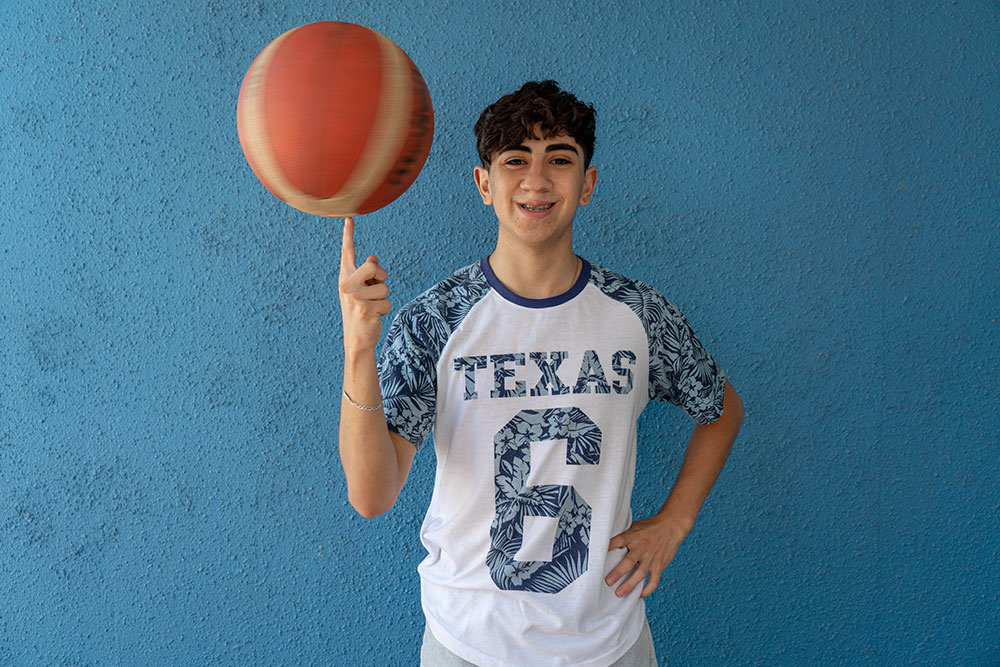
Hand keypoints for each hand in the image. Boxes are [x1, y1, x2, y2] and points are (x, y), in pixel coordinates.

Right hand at [339, 217, 390, 353]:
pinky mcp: (364, 309)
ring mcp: (354, 297)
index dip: (348, 235)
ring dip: (383, 299)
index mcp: (345, 277)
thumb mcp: (361, 291)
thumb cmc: (361, 311)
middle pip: (374, 266)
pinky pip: (387, 303)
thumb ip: (366, 274)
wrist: (356, 339)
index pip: (347, 252)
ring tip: (371, 308)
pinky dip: (385, 311)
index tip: (349, 218)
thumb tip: (373, 258)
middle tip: (375, 290)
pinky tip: (374, 317)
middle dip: (381, 277)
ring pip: (384, 288)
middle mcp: (346, 285)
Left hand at [606, 514, 689, 597]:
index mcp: (632, 536)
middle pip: (628, 562)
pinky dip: (647, 589)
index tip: (598, 555)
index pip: (618, 541)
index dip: (608, 547)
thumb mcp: (634, 526)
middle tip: (607, 581)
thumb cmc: (649, 527)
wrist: (671, 527)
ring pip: (640, 574)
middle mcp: (641, 548)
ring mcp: (651, 558)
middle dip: (617, 572)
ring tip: (619, 593)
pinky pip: (654, 580)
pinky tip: (639, 595)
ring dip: (629, 585)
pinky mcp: (659, 565)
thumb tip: (605, 539)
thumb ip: (623, 534)